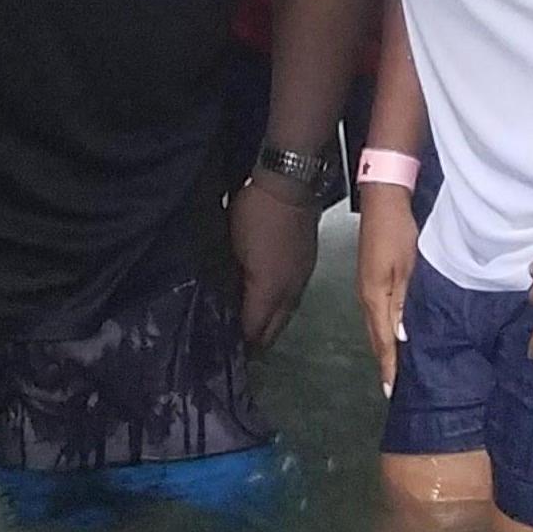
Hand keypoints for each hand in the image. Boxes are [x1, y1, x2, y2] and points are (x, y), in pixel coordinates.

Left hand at [228, 176, 321, 353]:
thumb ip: (232, 282)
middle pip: (274, 330)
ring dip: (269, 323)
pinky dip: (279, 306)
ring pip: (285, 315)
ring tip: (250, 324)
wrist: (290, 181)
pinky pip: (293, 297)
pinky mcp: (307, 264)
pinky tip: (268, 299)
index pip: (255, 333)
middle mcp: (291, 291)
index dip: (241, 345)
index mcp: (271, 291)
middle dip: (257, 341)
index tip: (225, 350)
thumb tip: (226, 303)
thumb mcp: (232, 248)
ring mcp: (302, 277)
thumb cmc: (256, 212)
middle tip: (237, 344)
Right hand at [356, 188, 417, 395]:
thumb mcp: (407, 267)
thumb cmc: (397, 231)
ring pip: (375, 327)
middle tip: (393, 388)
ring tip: (393, 369)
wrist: (383, 200)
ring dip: (384, 348)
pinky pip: (375, 313)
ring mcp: (365, 288)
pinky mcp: (369, 279)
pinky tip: (391, 333)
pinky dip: (383, 329)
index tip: (392, 390)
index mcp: (374, 297)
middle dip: (384, 363)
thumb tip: (402, 336)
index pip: (383, 340)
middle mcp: (365, 297)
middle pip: (375, 338)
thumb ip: (403, 302)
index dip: (389, 366)